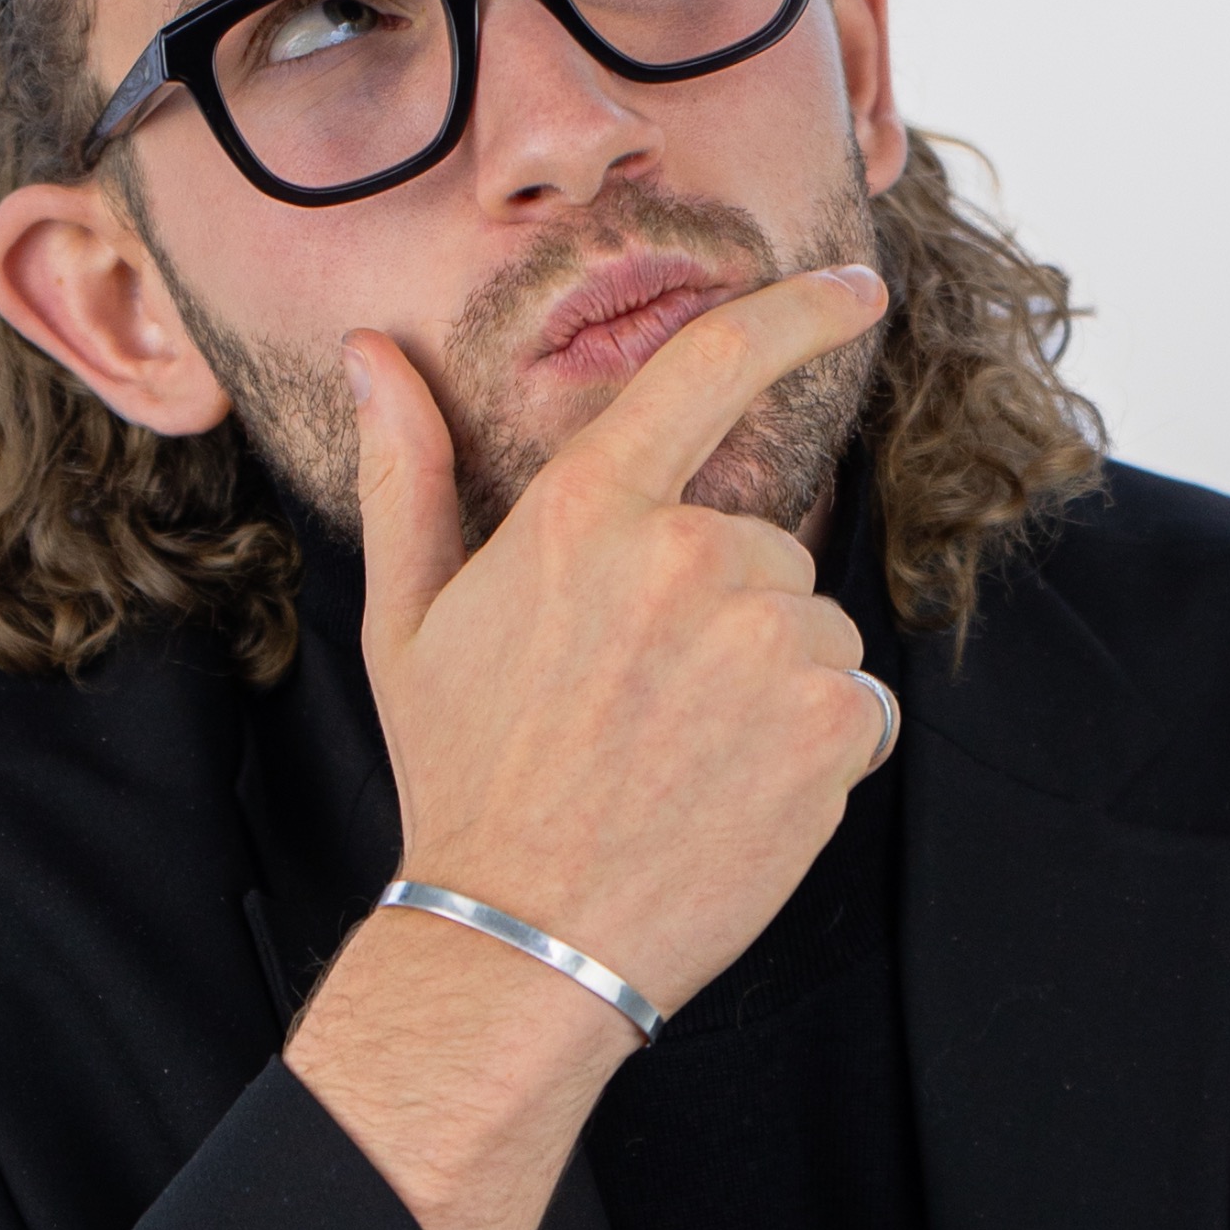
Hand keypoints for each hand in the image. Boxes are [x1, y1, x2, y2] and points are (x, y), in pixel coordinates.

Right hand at [352, 263, 888, 1015]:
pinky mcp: (833, 724)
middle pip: (760, 546)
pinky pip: (856, 703)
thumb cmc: (462, 776)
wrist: (522, 935)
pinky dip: (814, 747)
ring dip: (771, 682)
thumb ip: (407, 473)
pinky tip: (731, 793)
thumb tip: (372, 356)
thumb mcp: (407, 620)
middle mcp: (688, 558)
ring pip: (810, 627)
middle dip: (722, 610)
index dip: (797, 315)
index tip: (857, 293)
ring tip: (679, 756)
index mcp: (586, 512)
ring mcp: (770, 642)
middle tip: (638, 703)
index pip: (710, 367)